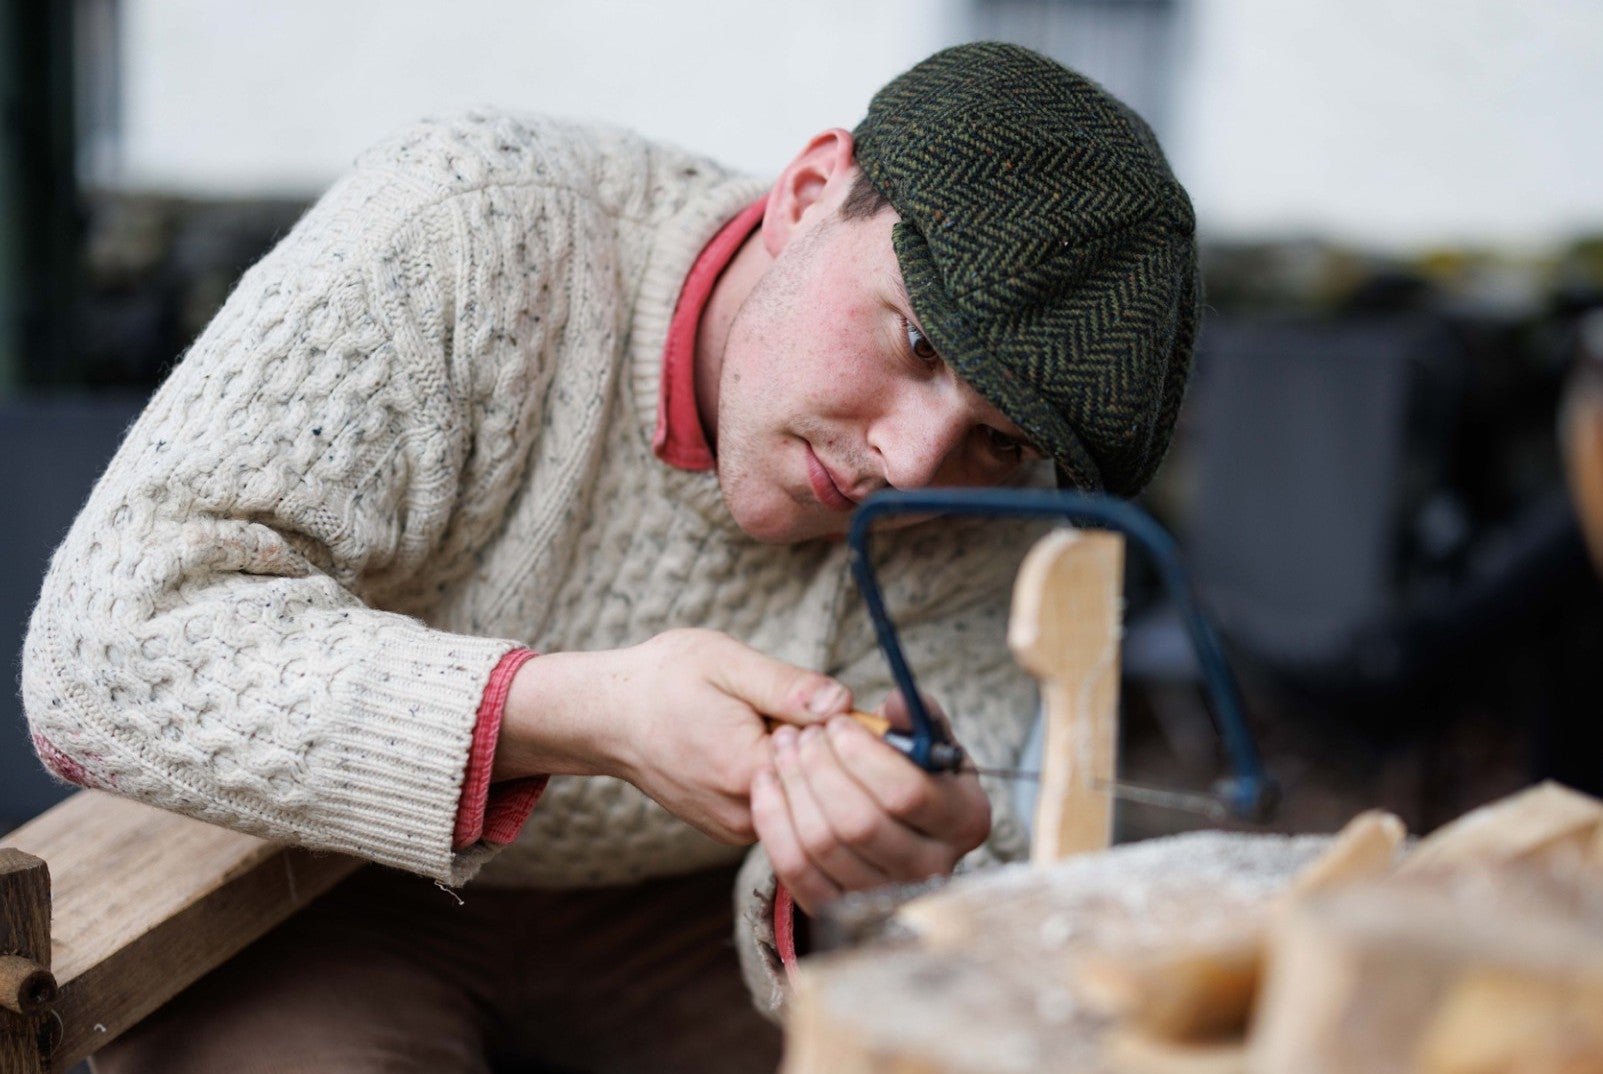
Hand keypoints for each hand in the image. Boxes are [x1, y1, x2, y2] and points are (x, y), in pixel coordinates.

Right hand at [496, 629, 852, 843]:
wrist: (608, 717)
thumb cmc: (664, 680)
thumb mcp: (726, 663)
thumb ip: (788, 686)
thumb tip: (844, 703)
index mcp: (746, 772)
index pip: (835, 764)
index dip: (842, 729)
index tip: (824, 699)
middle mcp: (745, 815)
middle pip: (825, 787)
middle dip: (827, 746)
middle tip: (794, 706)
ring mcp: (739, 830)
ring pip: (806, 799)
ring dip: (805, 761)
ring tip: (767, 723)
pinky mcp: (734, 831)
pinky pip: (784, 806)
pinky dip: (785, 776)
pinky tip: (758, 744)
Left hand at [750, 692, 991, 913]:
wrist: (894, 813)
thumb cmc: (910, 767)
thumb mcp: (925, 735)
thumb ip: (913, 713)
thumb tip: (893, 705)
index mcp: (965, 818)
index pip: (905, 793)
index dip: (861, 754)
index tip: (836, 723)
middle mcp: (933, 866)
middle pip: (859, 822)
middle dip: (820, 769)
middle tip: (801, 735)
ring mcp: (886, 893)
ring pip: (823, 844)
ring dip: (793, 788)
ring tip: (783, 749)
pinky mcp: (842, 906)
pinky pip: (796, 869)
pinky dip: (774, 821)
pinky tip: (767, 782)